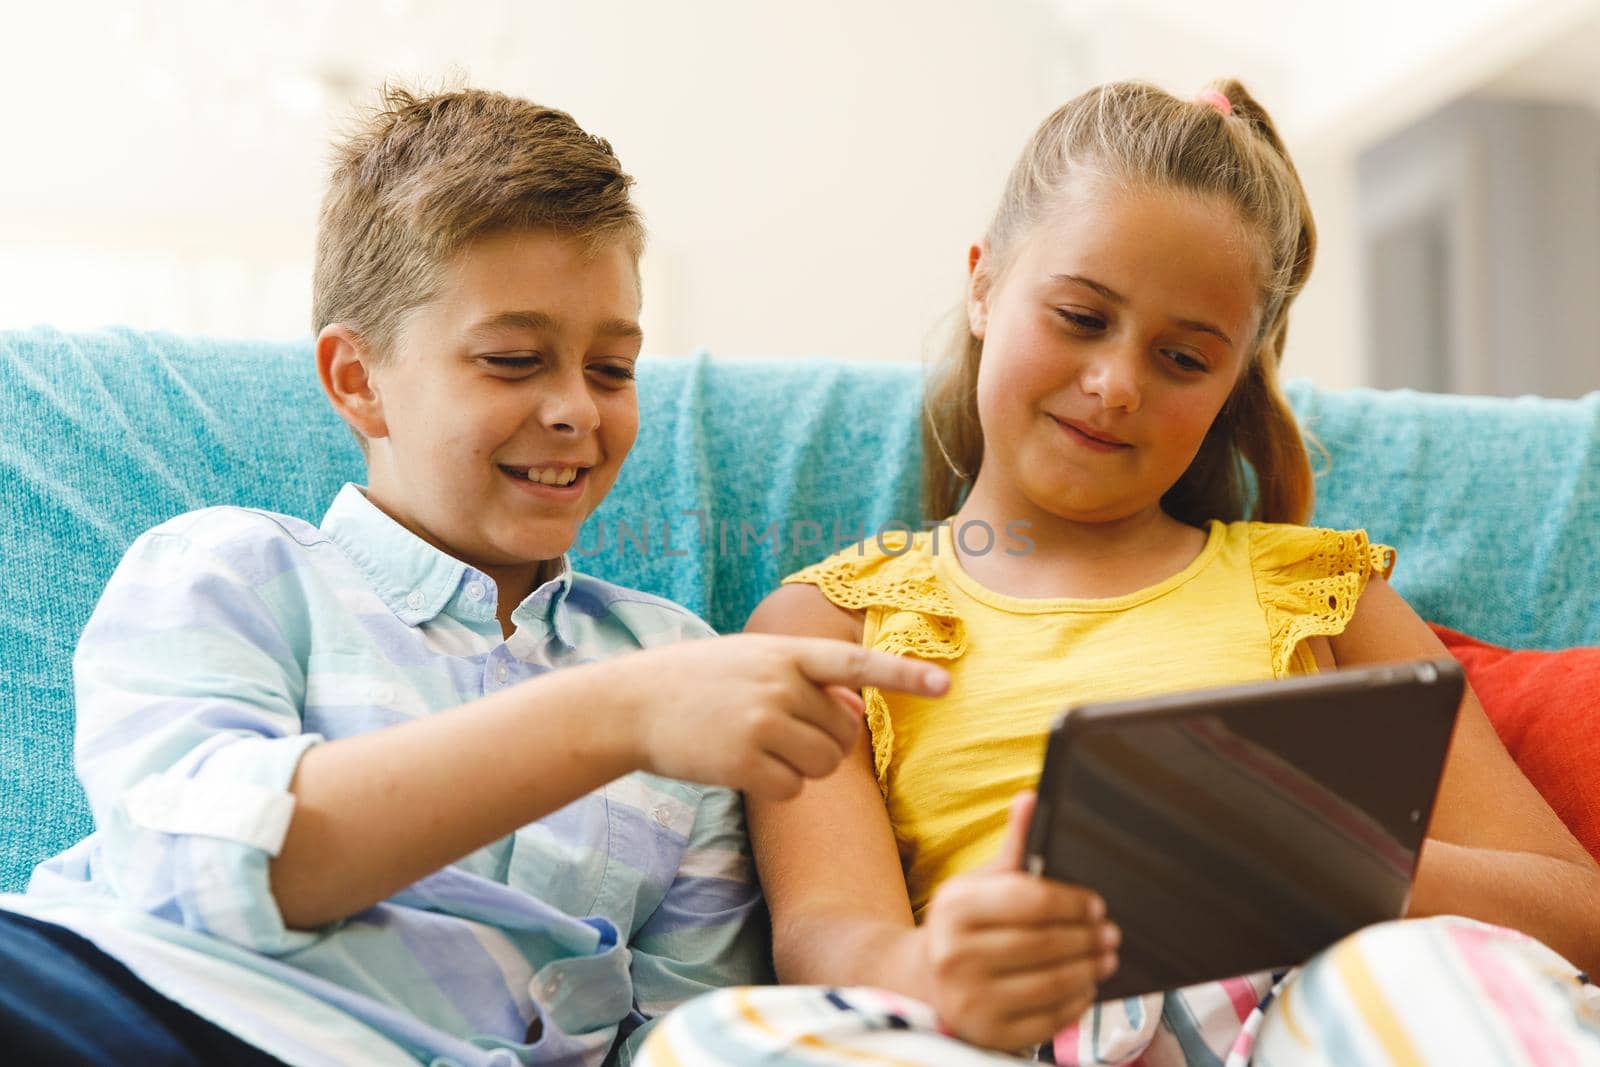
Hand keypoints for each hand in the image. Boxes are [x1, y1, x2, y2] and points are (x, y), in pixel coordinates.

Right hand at [618, 634, 947, 799]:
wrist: (633, 703)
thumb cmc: (700, 682)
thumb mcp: (754, 662)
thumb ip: (805, 678)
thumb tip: (853, 709)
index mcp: (787, 653)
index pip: (857, 664)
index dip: (904, 676)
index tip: (945, 684)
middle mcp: (781, 684)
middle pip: (845, 735)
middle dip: (824, 743)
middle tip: (777, 733)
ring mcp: (762, 723)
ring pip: (825, 765)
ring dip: (802, 768)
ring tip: (757, 747)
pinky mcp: (745, 762)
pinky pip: (793, 789)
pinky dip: (775, 788)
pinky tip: (741, 768)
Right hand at [915, 791, 1118, 1050]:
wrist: (921, 982)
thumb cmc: (962, 926)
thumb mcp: (979, 883)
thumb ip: (1012, 845)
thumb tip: (1033, 797)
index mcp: (956, 908)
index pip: (1032, 901)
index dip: (1073, 902)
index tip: (1097, 905)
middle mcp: (955, 954)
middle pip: (1046, 943)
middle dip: (1088, 938)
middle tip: (1112, 934)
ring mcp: (970, 999)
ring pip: (1051, 983)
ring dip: (1088, 970)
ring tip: (1105, 959)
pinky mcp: (987, 1033)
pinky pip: (1047, 1019)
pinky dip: (1074, 1003)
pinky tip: (1084, 988)